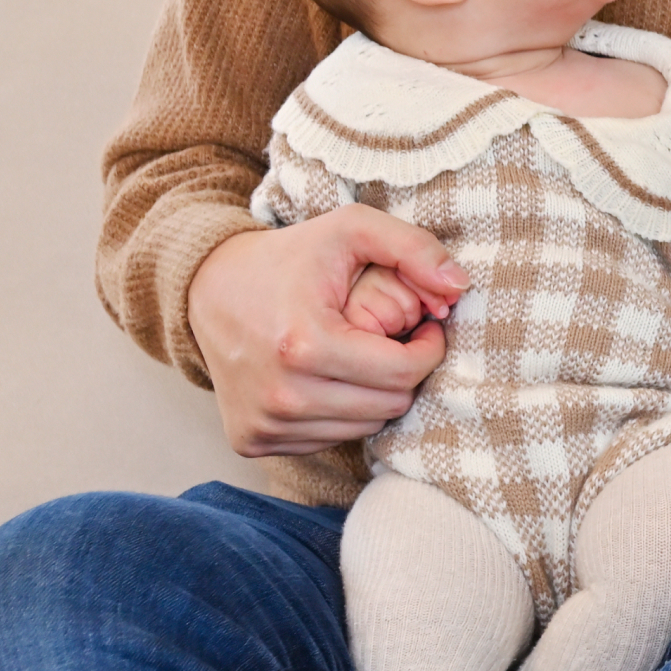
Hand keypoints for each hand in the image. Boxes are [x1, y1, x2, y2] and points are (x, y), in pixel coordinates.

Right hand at [187, 206, 470, 456]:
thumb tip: (461, 287)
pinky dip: (342, 412)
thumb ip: (414, 248)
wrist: (209, 288)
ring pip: (364, 428)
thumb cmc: (291, 257)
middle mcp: (281, 396)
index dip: (428, 349)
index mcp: (304, 345)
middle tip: (396, 339)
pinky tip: (330, 377)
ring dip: (375, 394)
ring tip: (362, 354)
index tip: (424, 325)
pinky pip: (329, 439)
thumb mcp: (352, 228)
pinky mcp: (252, 441)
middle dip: (405, 371)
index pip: (403, 374)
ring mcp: (263, 424)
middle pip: (389, 406)